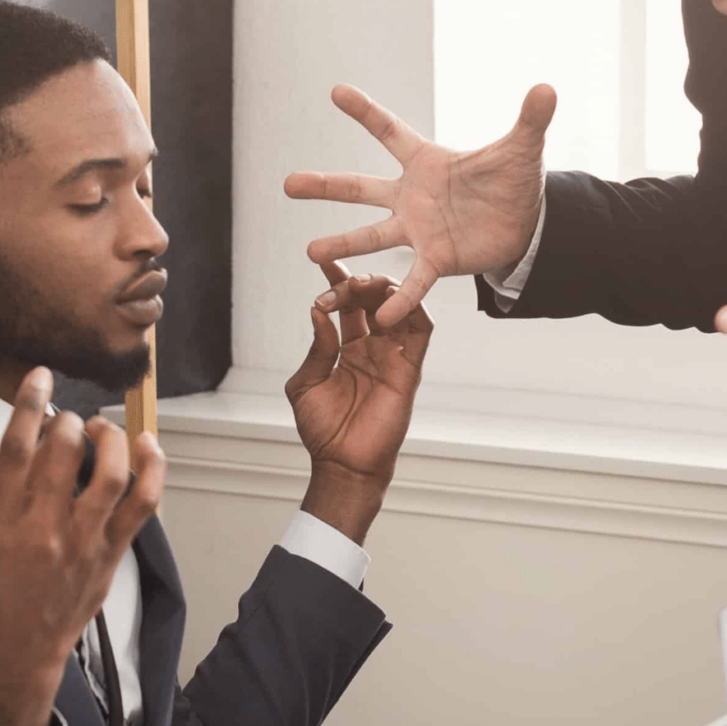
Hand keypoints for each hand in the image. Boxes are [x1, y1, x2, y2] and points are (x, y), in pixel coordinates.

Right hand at [0, 367, 166, 725]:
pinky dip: (152, 469)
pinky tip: (149, 446)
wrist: (15, 651)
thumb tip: (11, 459)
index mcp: (1, 517)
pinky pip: (142, 503)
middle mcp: (43, 525)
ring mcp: (82, 540)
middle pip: (64, 451)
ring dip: (109, 439)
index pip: (16, 446)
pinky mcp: (110, 553)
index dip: (30, 403)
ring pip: (108, 472)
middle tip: (68, 421)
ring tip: (102, 431)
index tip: (41, 377)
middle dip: (69, 422)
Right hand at [284, 82, 554, 325]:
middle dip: (325, 185)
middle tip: (287, 184)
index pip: (390, 131)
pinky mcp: (436, 259)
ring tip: (310, 251)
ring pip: (371, 236)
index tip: (337, 91)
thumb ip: (531, 120)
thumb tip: (548, 87)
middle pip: (360, 187)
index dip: (366, 112)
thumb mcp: (523, 150)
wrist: (524, 224)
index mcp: (426, 162)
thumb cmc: (513, 181)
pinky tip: (382, 317)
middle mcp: (412, 195)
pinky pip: (414, 281)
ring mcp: (418, 229)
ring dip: (343, 243)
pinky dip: (400, 299)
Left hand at [284, 263, 433, 542]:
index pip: (346, 306)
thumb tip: (319, 312)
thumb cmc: (322, 430)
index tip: (324, 260)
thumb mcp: (306, 384)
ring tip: (362, 284)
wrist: (343, 464)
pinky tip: (388, 304)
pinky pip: (420, 333)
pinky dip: (410, 312)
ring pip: (398, 309)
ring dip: (383, 291)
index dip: (337, 281)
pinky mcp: (409, 370)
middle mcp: (372, 349)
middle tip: (342, 277)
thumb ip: (317, 348)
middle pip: (373, 301)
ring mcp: (393, 358)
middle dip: (357, 282)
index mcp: (347, 350)